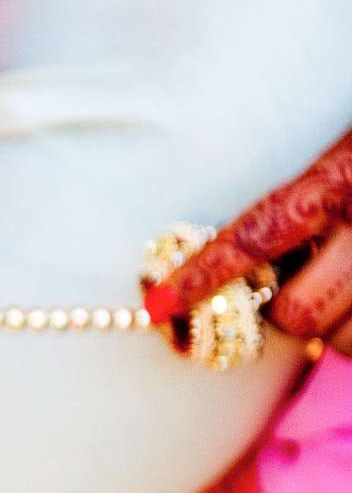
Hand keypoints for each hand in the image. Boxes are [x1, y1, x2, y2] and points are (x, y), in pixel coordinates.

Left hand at [147, 127, 351, 353]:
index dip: (206, 273)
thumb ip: (310, 196)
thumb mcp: (346, 151)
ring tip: (348, 290)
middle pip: (298, 312)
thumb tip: (252, 262)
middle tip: (297, 289)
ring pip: (340, 341)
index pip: (263, 231)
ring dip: (334, 330)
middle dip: (287, 312)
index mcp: (346, 173)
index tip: (159, 305)